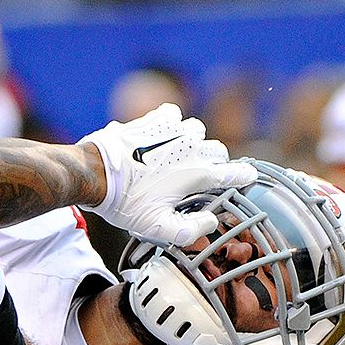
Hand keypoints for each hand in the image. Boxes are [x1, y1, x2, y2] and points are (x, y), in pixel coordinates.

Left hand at [78, 103, 256, 245]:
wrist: (96, 173)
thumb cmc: (126, 203)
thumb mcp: (158, 228)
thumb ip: (190, 230)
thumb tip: (212, 220)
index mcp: (197, 174)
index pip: (234, 174)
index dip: (244, 177)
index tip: (247, 178)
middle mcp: (191, 148)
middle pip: (218, 151)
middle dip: (214, 163)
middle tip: (198, 177)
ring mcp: (173, 130)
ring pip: (197, 131)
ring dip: (193, 142)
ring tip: (177, 156)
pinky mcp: (154, 119)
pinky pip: (174, 114)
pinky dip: (172, 124)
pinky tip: (161, 136)